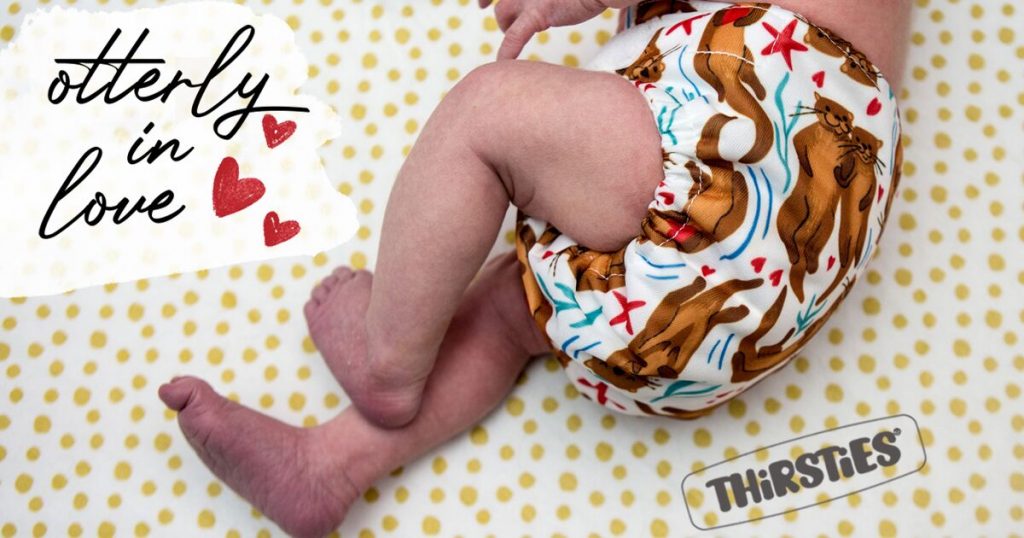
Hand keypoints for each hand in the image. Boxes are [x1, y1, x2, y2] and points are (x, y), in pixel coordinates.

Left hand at [479, 0, 611, 59]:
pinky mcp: (539, 12)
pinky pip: (515, 35)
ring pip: (502, 12)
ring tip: (511, 33)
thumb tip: (554, 6)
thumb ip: (551, 1)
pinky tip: (503, 62)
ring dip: (505, 25)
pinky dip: (508, 50)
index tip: (484, 0)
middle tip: (482, 6)